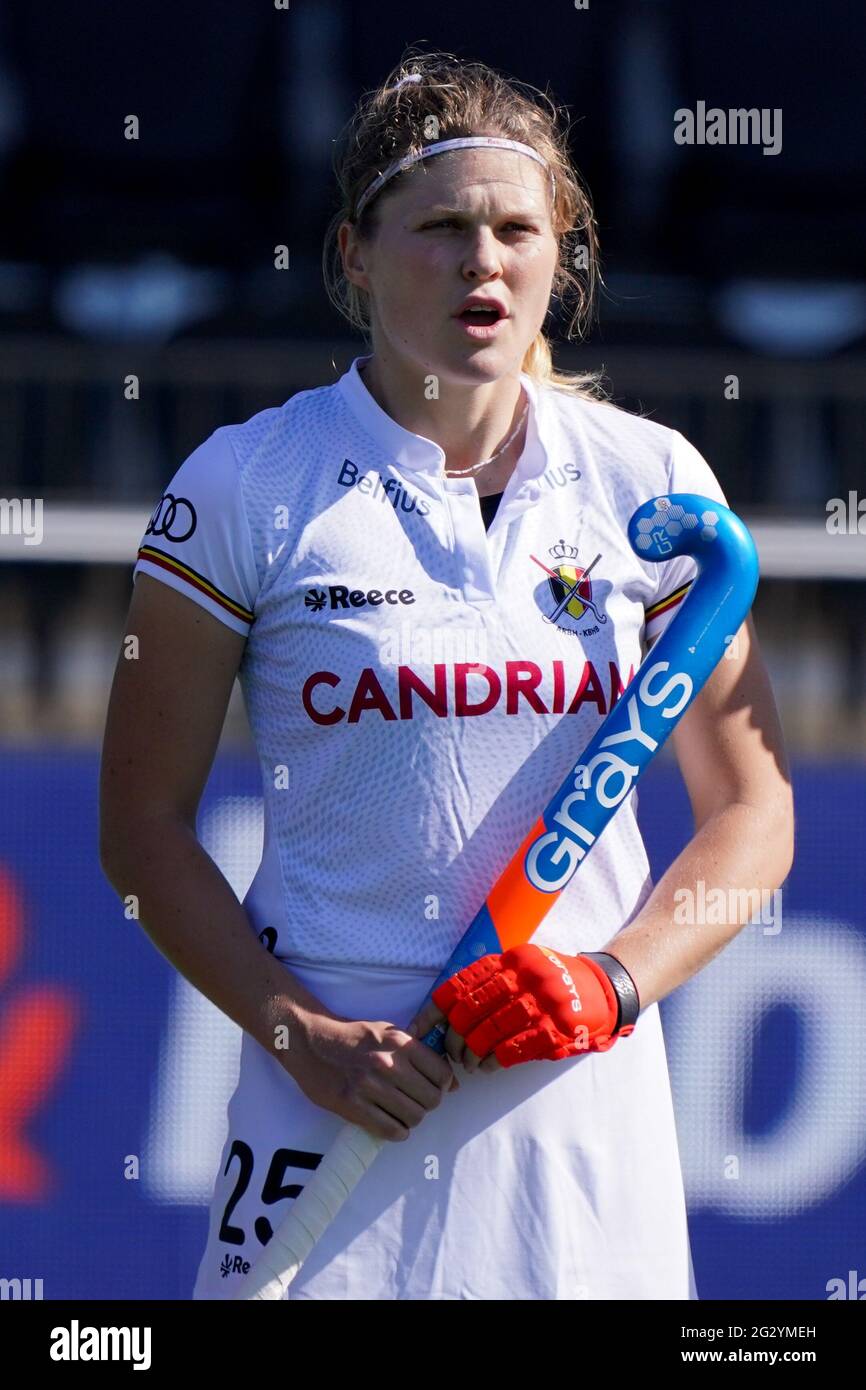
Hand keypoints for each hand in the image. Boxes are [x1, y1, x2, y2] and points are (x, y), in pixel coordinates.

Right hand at [290, 1012, 458, 1141]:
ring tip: (400, 1112)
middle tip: (415, 1101)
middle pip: (431, 1099)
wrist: (309, 1040)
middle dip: (428, 1104)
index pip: (441, 1074)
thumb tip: (454, 1084)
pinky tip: (390, 1123)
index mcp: (399, 1042)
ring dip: (412, 1119)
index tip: (431, 1087)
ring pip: (414, 1117)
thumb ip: (420, 1055)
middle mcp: (388, 1063)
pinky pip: (391, 1130)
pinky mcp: (352, 1105)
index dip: (441, 1085)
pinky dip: (397, 1132)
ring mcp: (369, 1086)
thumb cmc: (352, 1036)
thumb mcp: (388, 1033)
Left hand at [411, 945, 622, 1069]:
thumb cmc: (556, 980)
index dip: (436, 1009)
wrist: (605, 990)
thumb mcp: (525, 965)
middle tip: (449, 1050)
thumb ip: (492, 980)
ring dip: (471, 1052)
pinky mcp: (555, 1032)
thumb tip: (447, 1013)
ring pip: (489, 1033)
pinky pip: (512, 1051)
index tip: (420, 1028)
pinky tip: (487, 1067)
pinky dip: (493, 1062)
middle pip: (471, 1011)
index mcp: (513, 959)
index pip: (462, 984)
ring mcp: (541, 1005)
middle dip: (453, 1035)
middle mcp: (525, 978)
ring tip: (467, 1062)